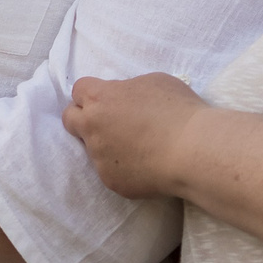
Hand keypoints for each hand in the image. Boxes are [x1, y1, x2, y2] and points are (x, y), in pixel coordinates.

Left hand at [62, 72, 206, 200]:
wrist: (192, 151)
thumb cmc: (178, 110)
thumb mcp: (152, 82)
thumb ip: (127, 89)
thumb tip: (123, 98)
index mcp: (100, 98)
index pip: (78, 91)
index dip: (92, 94)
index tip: (106, 99)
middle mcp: (92, 127)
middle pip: (70, 119)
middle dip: (83, 118)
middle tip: (107, 123)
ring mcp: (99, 157)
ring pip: (93, 148)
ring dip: (107, 145)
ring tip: (138, 147)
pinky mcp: (110, 181)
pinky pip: (111, 171)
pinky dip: (123, 168)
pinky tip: (146, 165)